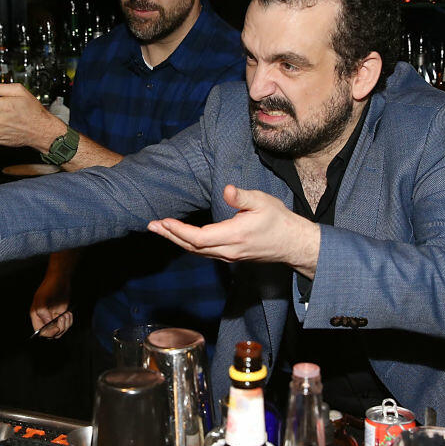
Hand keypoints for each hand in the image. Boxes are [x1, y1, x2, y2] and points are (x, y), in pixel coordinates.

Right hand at [30, 269, 72, 338]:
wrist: (59, 280)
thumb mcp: (43, 298)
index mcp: (37, 316)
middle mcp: (44, 318)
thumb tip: (48, 323)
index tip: (56, 328)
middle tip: (62, 318)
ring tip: (66, 315)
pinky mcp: (61, 315)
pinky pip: (66, 325)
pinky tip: (68, 313)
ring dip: (66, 325)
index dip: (48, 333)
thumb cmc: (49, 287)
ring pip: (60, 331)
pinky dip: (69, 321)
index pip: (40, 332)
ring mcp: (54, 318)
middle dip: (59, 329)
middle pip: (51, 334)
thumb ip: (42, 312)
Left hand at [147, 184, 320, 276]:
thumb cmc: (277, 220)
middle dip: (170, 235)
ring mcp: (229, 256)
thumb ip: (242, 197)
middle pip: (192, 247)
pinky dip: (189, 244)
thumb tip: (227, 189)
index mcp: (234, 236)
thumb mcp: (262, 202)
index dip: (179, 231)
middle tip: (152, 225)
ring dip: (177, 240)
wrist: (292, 244)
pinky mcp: (230, 256)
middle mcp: (228, 250)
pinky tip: (180, 237)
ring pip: (196, 251)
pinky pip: (204, 252)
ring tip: (160, 229)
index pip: (199, 237)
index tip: (164, 221)